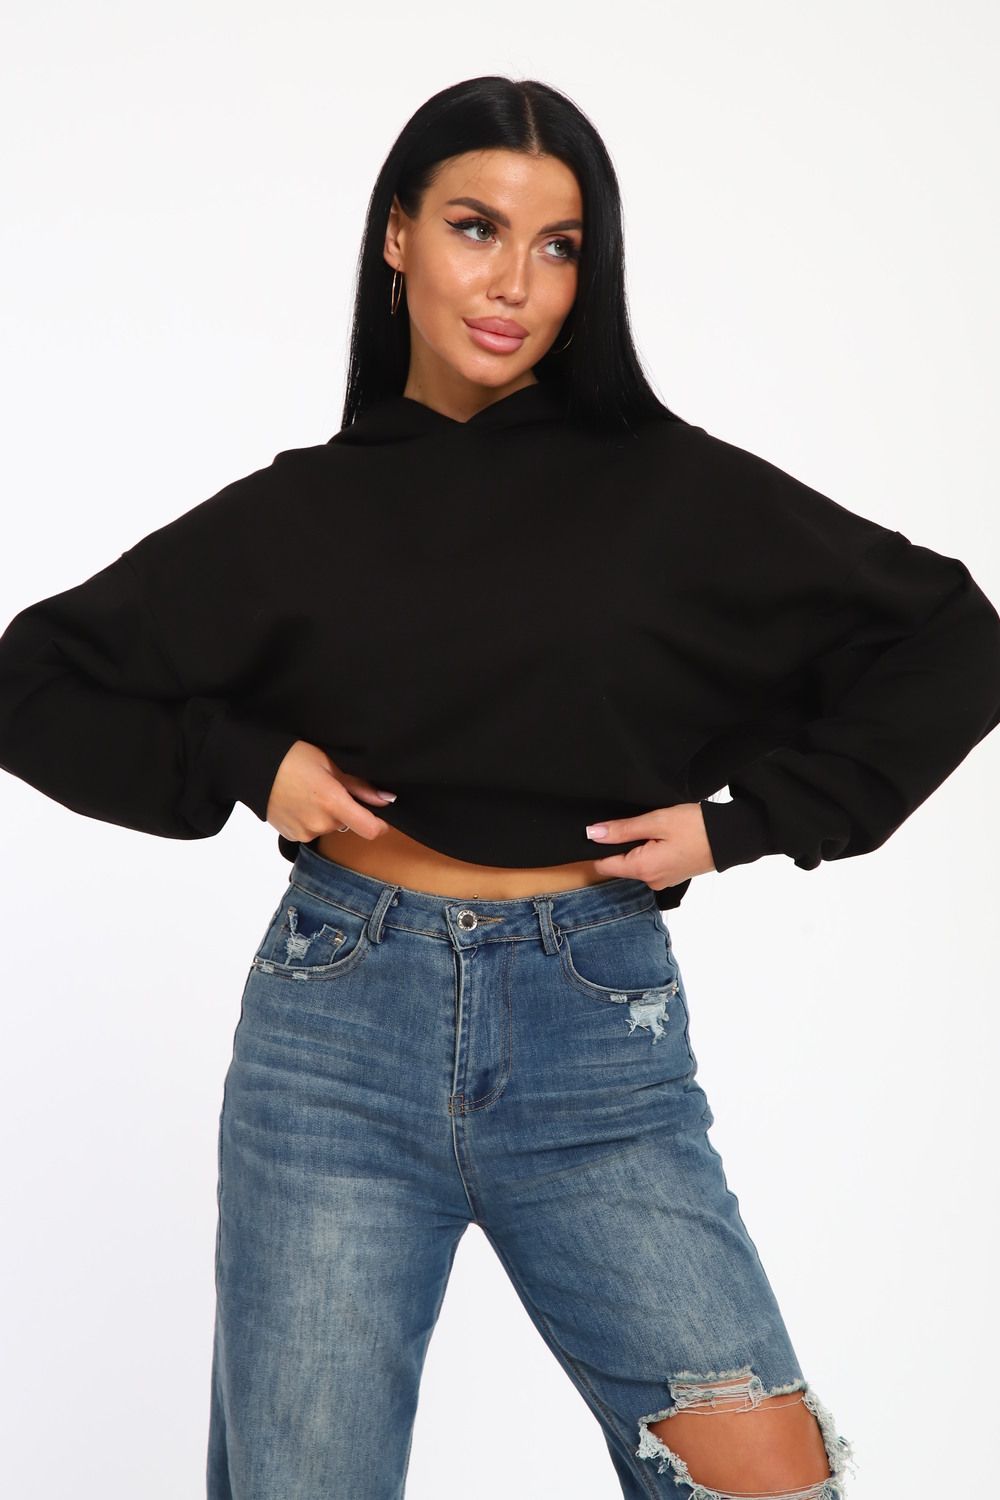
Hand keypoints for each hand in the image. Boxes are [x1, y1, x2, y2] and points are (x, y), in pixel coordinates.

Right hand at [265, 740, 396, 842]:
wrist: (254, 767)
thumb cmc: (292, 758)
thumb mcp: (330, 764)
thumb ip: (360, 786)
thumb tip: (387, 800)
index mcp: (332, 802)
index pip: (369, 829)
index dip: (380, 825)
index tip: (381, 817)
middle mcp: (320, 823)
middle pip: (347, 824)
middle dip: (345, 810)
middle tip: (329, 788)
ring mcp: (304, 832)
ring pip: (329, 827)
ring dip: (326, 815)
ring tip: (309, 793)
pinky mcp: (292, 836)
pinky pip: (312, 832)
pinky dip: (311, 820)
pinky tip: (299, 803)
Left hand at [585, 802, 715, 891]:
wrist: (731, 837)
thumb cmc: (696, 827)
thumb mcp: (656, 821)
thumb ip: (622, 829)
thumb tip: (593, 833)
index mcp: (643, 869)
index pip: (603, 865)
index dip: (597, 847)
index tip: (603, 830)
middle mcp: (650, 881)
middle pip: (619, 864)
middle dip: (620, 845)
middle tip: (638, 824)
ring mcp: (662, 880)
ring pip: (635, 864)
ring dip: (637, 847)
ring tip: (654, 830)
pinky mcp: (671, 876)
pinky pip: (650, 865)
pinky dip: (650, 851)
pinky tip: (663, 838)